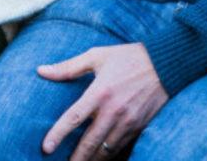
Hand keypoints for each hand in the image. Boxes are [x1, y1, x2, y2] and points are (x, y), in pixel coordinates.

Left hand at [37, 43, 168, 158]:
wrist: (165, 64)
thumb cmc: (127, 57)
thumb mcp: (96, 56)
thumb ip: (68, 67)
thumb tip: (41, 71)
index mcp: (99, 92)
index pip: (74, 118)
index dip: (58, 135)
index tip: (46, 148)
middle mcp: (113, 111)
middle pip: (90, 142)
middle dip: (76, 158)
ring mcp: (128, 121)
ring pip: (106, 150)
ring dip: (92, 160)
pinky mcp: (140, 127)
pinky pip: (121, 147)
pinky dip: (109, 155)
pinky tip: (100, 158)